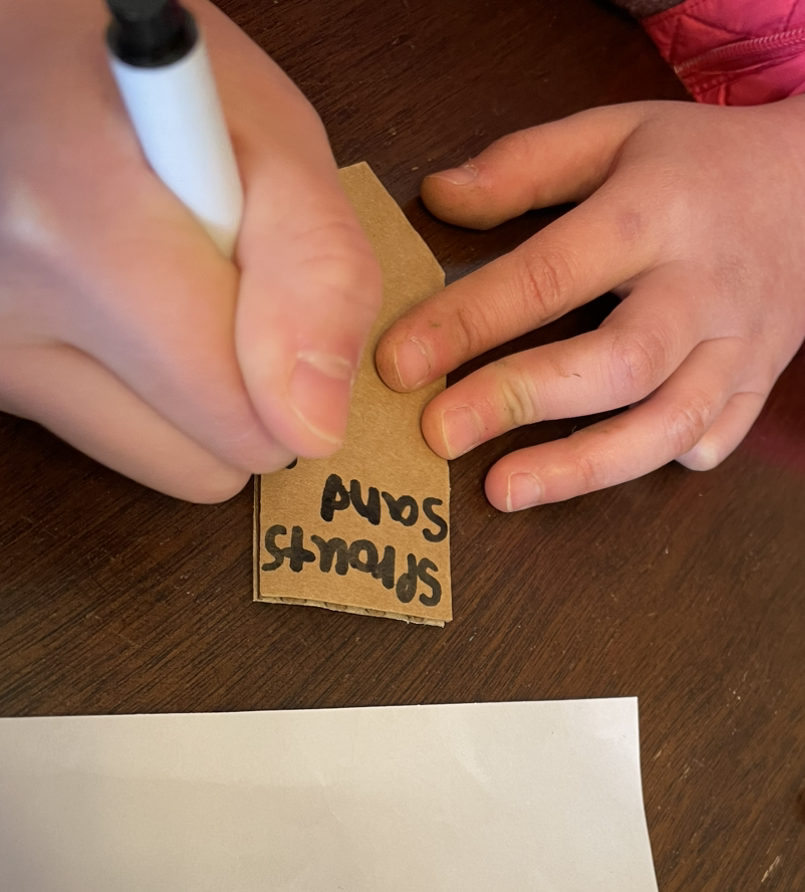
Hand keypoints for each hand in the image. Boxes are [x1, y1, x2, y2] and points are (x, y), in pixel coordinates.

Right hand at [0, 0, 379, 500]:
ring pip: (162, 463)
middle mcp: (8, 315)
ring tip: (161, 281)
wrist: (18, 60)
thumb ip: (319, 272)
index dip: (290, 361)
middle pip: (206, 463)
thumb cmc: (148, 79)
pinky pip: (111, 437)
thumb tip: (314, 424)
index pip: (240, 419)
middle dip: (243, 381)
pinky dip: (138, 386)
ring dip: (191, 392)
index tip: (262, 273)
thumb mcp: (268, 134)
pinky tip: (119, 301)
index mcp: (76, 236)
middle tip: (209, 268)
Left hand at [376, 96, 804, 509]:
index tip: (398, 363)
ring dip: (583, 466)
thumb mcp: (615, 131)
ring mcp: (740, 347)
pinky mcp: (760, 388)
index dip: (468, 322)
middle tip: (439, 435)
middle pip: (616, 361)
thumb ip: (525, 165)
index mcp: (654, 212)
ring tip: (504, 490)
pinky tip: (608, 469)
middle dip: (522, 401)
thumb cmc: (701, 163)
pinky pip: (714, 440)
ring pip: (669, 423)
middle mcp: (702, 287)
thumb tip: (437, 200)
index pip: (549, 273)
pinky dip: (665, 462)